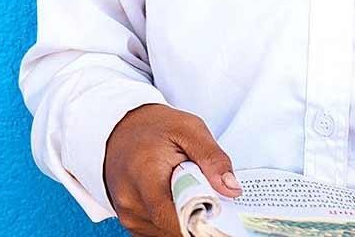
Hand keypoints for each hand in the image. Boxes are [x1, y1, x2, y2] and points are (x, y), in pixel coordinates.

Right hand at [103, 102, 242, 236]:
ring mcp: (128, 214)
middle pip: (173, 227)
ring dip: (183, 217)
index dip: (198, 221)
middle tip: (203, 193)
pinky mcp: (130, 222)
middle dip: (195, 215)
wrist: (122, 129)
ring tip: (183, 189)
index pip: (171, 217)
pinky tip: (173, 198)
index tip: (216, 212)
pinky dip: (173, 219)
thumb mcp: (189, 129)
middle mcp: (130, 201)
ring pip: (168, 232)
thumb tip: (232, 189)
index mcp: (143, 176)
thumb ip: (212, 158)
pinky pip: (159, 231)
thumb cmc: (154, 128)